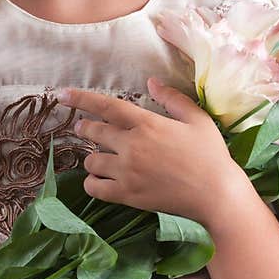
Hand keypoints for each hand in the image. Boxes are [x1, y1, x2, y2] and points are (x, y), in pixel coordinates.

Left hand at [59, 78, 242, 226]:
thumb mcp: (197, 119)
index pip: (106, 106)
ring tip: (99, 158)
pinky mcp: (127, 195)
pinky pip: (95, 188)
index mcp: (147, 123)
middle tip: (83, 128)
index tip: (62, 95)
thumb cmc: (210, 155)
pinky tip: (99, 181)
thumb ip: (172, 99)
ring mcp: (127, 172)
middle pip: (94, 132)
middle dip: (84, 128)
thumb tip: (152, 82)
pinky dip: (93, 183)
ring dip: (92, 158)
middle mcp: (132, 146)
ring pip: (91, 161)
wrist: (216, 195)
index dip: (81, 99)